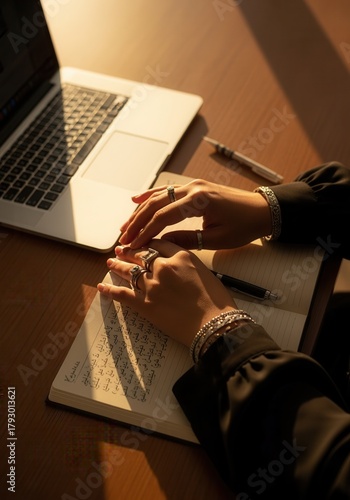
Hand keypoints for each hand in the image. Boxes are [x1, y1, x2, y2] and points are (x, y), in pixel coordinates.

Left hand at [97, 240, 235, 346]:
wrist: (214, 325)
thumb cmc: (217, 302)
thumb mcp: (205, 273)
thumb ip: (187, 265)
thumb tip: (176, 268)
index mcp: (181, 256)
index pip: (159, 244)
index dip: (147, 243)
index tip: (141, 244)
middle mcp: (164, 267)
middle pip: (141, 254)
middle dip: (129, 251)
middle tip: (121, 250)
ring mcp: (152, 285)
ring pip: (129, 271)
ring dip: (118, 266)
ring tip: (110, 262)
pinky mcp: (144, 304)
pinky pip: (122, 294)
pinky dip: (110, 290)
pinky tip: (102, 286)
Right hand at [119, 179, 271, 249]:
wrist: (263, 210)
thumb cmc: (244, 226)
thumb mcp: (217, 239)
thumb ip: (188, 239)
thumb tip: (162, 243)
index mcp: (200, 201)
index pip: (163, 217)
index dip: (146, 232)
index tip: (133, 245)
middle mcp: (193, 189)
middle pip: (156, 204)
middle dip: (137, 222)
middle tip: (124, 237)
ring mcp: (193, 185)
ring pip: (159, 196)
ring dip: (140, 211)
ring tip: (126, 225)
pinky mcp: (195, 187)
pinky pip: (168, 190)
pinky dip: (151, 195)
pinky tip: (136, 199)